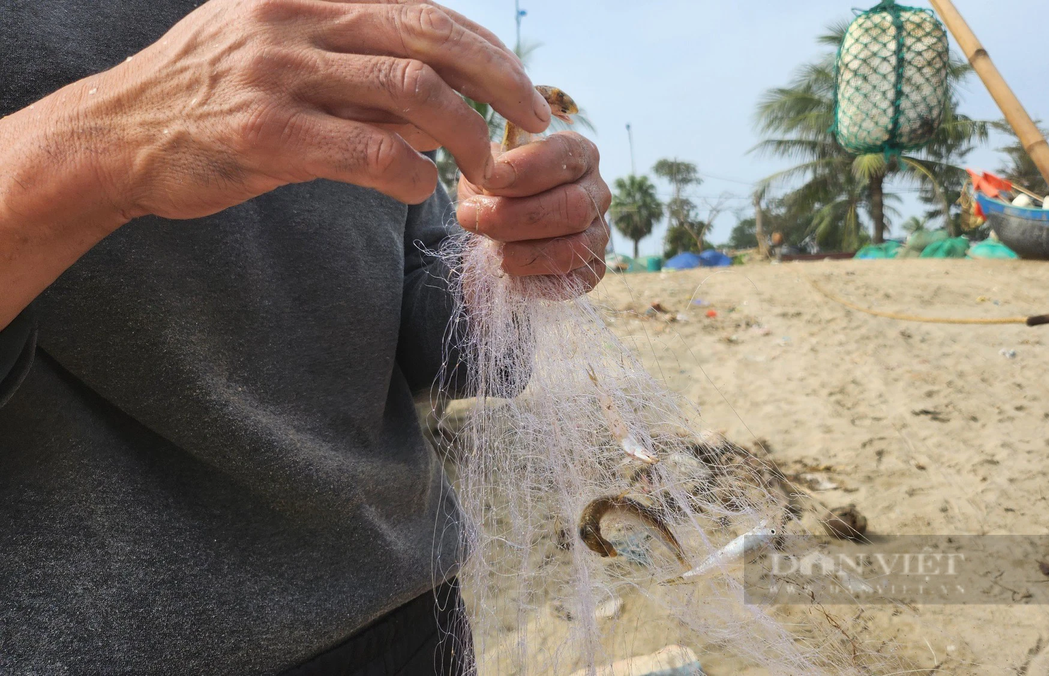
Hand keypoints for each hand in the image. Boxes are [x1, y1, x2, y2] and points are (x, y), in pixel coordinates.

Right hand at [74, 0, 551, 219]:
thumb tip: (443, 99)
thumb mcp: (283, 60)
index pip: (423, 10)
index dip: (486, 49)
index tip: (523, 87)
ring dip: (467, 134)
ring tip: (486, 168)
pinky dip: (412, 175)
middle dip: (500, 81)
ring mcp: (279, 72)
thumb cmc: (210, 104)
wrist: (116, 137)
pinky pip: (370, 152)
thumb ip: (359, 72)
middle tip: (538, 122)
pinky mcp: (267, 132)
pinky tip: (421, 192)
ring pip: (412, 91)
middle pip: (431, 39)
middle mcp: (295, 18)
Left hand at [455, 132, 610, 293]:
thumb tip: (490, 177)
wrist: (494, 234)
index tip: (489, 181)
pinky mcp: (594, 269)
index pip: (565, 156)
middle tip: (473, 218)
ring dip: (526, 252)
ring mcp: (600, 233)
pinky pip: (574, 279)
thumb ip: (489, 169)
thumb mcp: (487, 172)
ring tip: (493, 250)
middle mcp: (597, 192)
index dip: (525, 170)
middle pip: (574, 206)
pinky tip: (512, 268)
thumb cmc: (495, 193)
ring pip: (575, 247)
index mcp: (578, 154)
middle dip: (517, 216)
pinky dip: (537, 278)